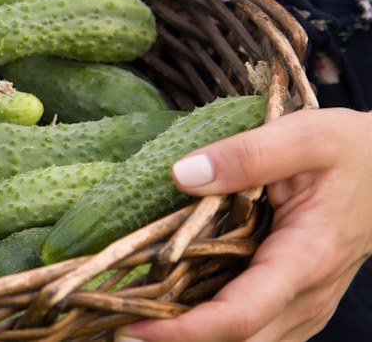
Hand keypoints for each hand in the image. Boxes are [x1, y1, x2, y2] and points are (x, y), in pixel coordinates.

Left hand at [114, 107, 371, 341]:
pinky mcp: (297, 305)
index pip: (241, 316)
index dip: (184, 332)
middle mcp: (306, 297)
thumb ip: (246, 155)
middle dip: (175, 341)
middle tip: (110, 324)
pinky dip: (212, 330)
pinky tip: (169, 310)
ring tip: (129, 318)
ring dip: (192, 339)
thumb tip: (184, 174)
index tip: (132, 328)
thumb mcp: (305, 137)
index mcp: (305, 259)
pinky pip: (255, 333)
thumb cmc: (352, 150)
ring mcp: (305, 307)